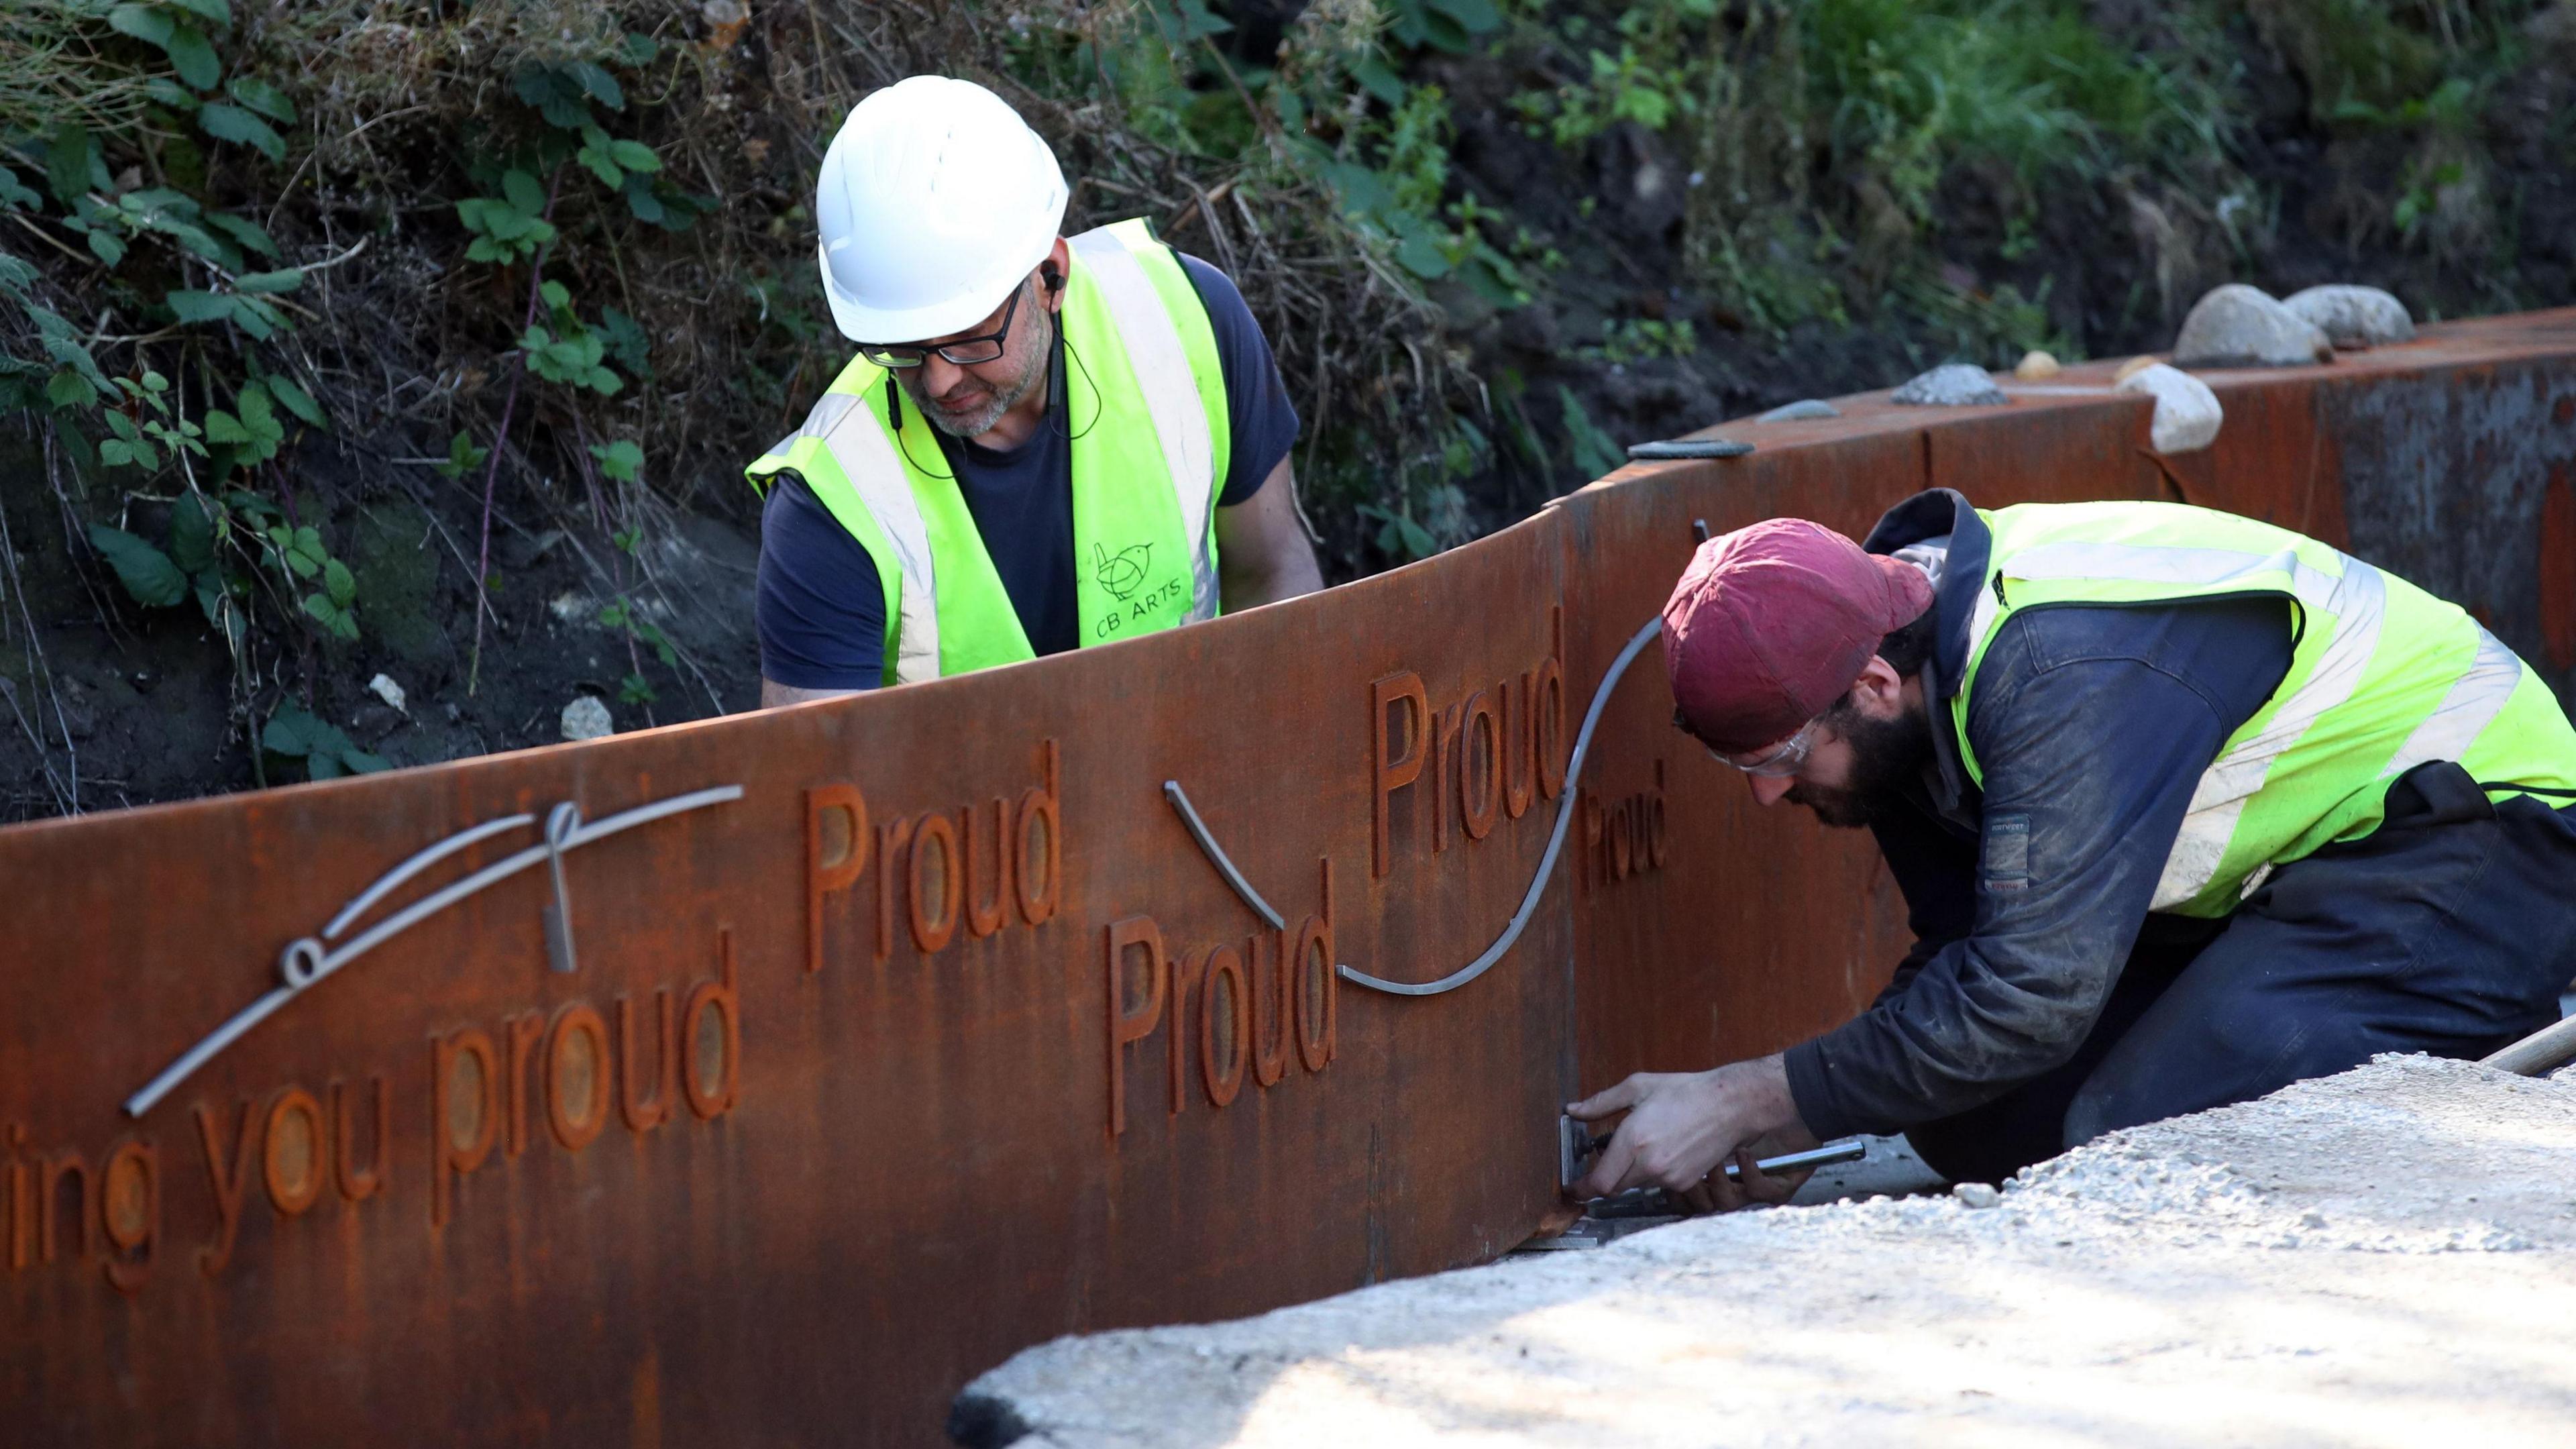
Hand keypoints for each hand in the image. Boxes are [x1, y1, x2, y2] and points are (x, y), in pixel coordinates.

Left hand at [1566, 1054, 1811, 1203]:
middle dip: (1603, 1178)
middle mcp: (1650, 1164)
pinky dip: (1651, 1173)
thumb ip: (1601, 1103)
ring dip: (1629, 1173)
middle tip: (1599, 1164)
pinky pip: (1657, 1184)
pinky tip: (1662, 1150)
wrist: (1730, 1105)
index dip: (1581, 1189)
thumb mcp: (1637, 1087)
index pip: (1599, 1182)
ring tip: (1641, 1146)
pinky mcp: (1685, 1182)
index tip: (1572, 1189)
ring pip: (1635, 1185)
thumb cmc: (1685, 1092)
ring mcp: (1669, 1177)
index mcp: (1633, 1140)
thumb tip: (1573, 1110)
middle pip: (1613, 1188)